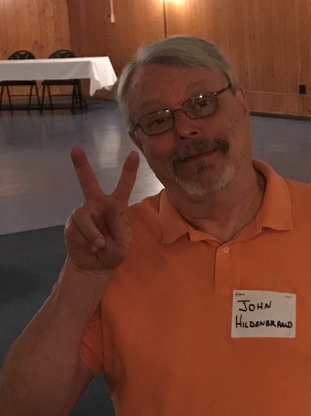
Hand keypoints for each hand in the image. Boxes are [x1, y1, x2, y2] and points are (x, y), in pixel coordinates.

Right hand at [64, 147, 139, 272]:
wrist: (96, 265)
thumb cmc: (114, 251)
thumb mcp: (124, 241)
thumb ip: (120, 225)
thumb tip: (107, 211)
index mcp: (116, 206)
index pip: (124, 186)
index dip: (129, 170)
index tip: (133, 154)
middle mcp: (98, 205)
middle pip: (88, 183)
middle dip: (81, 166)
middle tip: (75, 149)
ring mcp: (83, 213)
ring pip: (84, 215)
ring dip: (93, 232)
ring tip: (100, 245)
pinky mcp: (72, 224)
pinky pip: (78, 227)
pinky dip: (87, 238)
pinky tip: (92, 246)